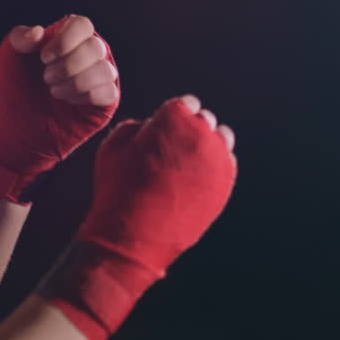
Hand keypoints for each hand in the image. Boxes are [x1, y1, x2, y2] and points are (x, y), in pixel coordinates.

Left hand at [0, 15, 119, 203]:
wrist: (17, 126)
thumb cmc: (15, 88)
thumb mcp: (8, 58)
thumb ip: (18, 38)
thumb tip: (38, 32)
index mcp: (68, 37)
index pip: (82, 24)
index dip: (65, 40)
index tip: (44, 58)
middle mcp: (88, 53)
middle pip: (96, 47)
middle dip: (68, 65)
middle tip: (46, 78)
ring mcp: (99, 76)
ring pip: (105, 70)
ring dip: (75, 83)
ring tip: (54, 92)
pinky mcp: (105, 100)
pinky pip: (108, 92)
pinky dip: (85, 97)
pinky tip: (68, 101)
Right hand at [39, 95, 236, 339]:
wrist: (133, 235)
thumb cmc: (119, 189)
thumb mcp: (113, 146)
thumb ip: (136, 126)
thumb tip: (150, 125)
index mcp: (174, 117)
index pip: (184, 104)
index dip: (172, 116)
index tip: (164, 130)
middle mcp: (202, 133)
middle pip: (203, 120)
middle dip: (189, 130)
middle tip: (171, 150)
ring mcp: (217, 159)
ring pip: (220, 139)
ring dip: (206, 144)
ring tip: (185, 163)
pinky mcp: (226, 183)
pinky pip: (226, 164)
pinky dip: (214, 166)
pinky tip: (195, 178)